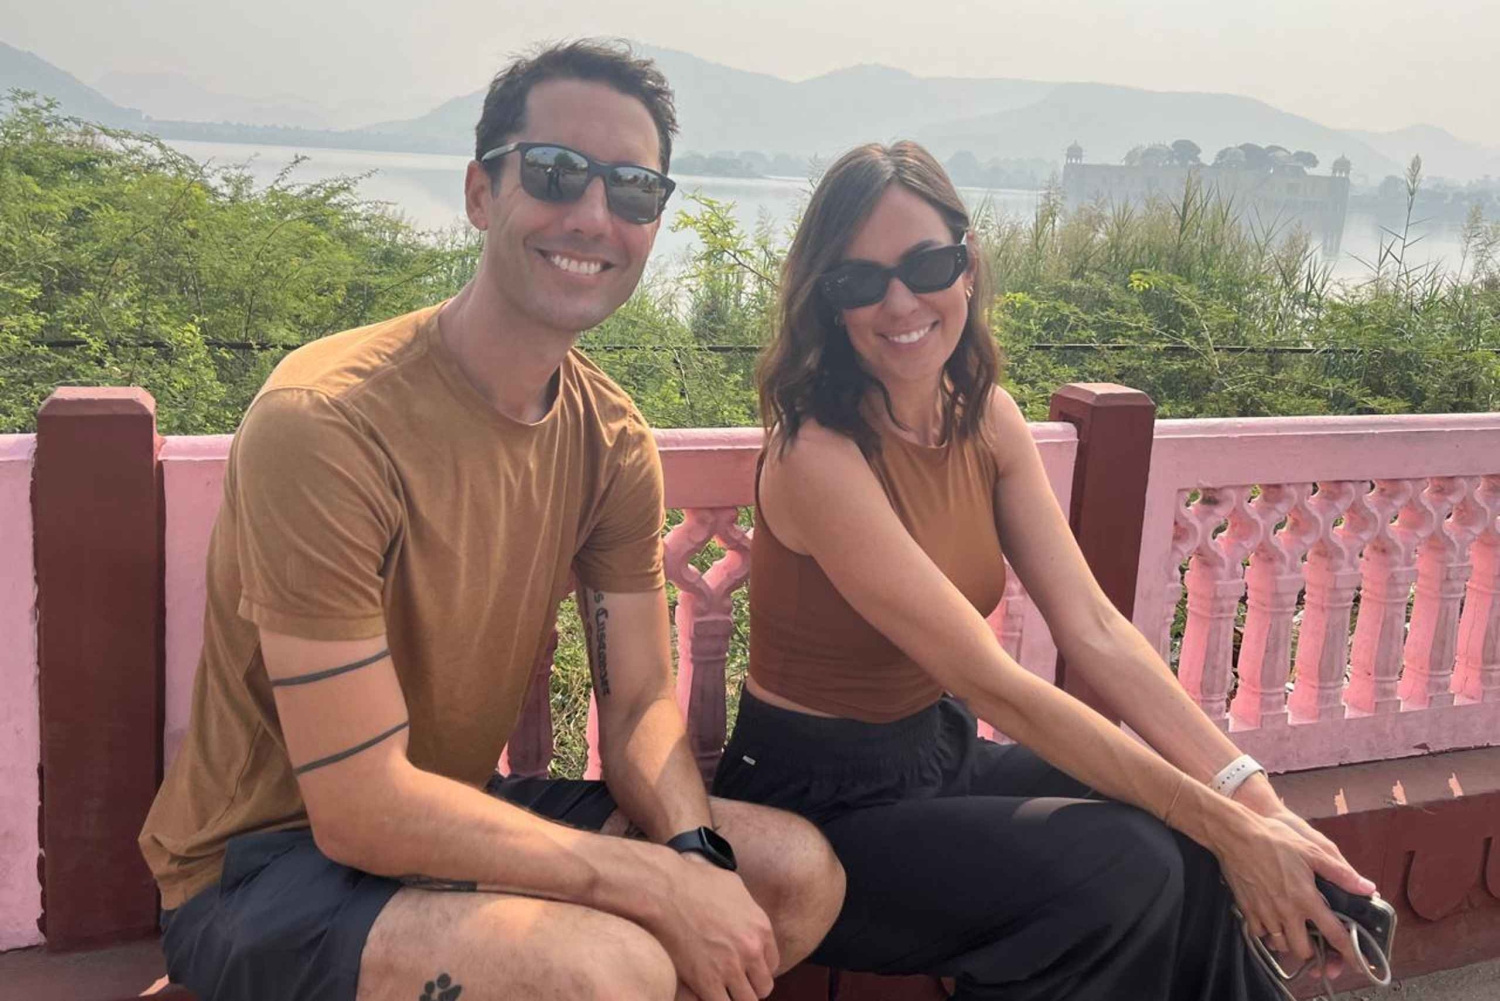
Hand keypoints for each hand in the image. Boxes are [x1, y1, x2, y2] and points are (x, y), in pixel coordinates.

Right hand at [639, 848, 778, 1000]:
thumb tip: (746, 917)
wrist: (664, 890)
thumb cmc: (694, 882)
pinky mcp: (705, 981)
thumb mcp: (734, 886)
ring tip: (720, 990)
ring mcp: (729, 968)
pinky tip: (704, 993)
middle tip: (733, 983)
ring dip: (734, 997)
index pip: (773, 964)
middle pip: (763, 987)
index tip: (745, 969)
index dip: (758, 969)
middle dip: (749, 987)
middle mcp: (750, 950)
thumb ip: (747, 908)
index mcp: (760, 928)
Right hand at [1211, 809, 1376, 970]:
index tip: (1357, 963)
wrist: (1235, 835)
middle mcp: (1286, 911)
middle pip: (1302, 949)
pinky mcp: (1246, 910)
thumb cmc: (1274, 840)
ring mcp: (1264, 913)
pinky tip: (1270, 920)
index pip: (1333, 933)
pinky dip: (1267, 933)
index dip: (1348, 952)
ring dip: (1288, 942)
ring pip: (1279, 945)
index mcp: (1306, 899)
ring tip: (1291, 929)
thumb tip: (1368, 887)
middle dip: (1310, 950)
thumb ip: (1340, 873)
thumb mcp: (1312, 851)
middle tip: (1313, 939)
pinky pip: (1259, 934)